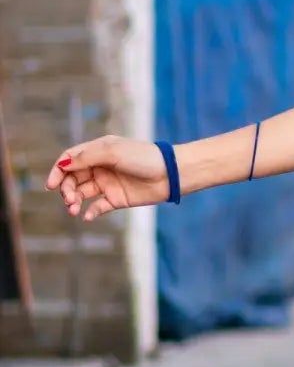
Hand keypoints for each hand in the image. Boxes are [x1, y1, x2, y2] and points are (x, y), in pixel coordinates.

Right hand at [48, 138, 168, 219]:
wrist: (169, 174)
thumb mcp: (112, 152)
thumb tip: (62, 164)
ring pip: (82, 194)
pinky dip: (90, 212)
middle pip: (72, 178)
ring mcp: (107, 184)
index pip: (69, 160)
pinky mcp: (116, 199)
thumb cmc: (142, 157)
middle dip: (66, 189)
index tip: (51, 184)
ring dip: (74, 201)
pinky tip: (88, 216)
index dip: (57, 171)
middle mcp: (100, 167)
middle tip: (69, 199)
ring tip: (74, 209)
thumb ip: (86, 158)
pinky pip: (97, 207)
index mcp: (97, 151)